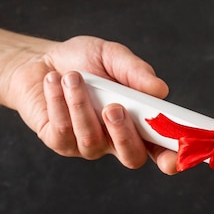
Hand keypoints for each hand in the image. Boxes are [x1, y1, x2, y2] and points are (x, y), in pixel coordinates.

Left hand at [3, 35, 176, 173]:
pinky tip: (55, 81)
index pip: (162, 148)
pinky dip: (59, 102)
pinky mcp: (59, 142)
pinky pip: (63, 131)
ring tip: (72, 77)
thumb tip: (160, 90)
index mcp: (138, 122)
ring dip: (82, 105)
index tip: (174, 156)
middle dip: (124, 134)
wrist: (40, 60)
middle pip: (132, 156)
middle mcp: (115, 140)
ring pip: (91, 140)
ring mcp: (87, 145)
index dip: (171, 157)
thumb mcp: (112, 56)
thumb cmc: (83, 61)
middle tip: (113, 107)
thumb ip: (136, 72)